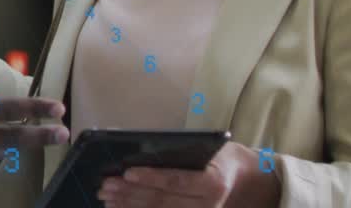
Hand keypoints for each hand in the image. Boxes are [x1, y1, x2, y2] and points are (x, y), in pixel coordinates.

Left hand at [97, 141, 279, 206]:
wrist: (244, 180)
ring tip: (106, 198)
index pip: (177, 181)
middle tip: (105, 186)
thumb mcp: (208, 148)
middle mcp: (208, 206)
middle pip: (163, 201)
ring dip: (129, 207)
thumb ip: (181, 152)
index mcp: (213, 182)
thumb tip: (140, 150)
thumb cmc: (218, 157)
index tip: (127, 172)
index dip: (151, 177)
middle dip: (130, 194)